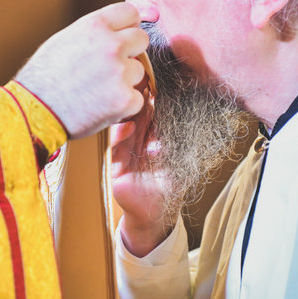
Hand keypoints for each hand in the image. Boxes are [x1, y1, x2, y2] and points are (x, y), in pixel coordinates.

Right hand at [16, 3, 148, 138]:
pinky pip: (136, 98)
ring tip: (98, 90)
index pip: (131, 13)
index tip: (121, 37)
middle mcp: (112, 45)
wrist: (33, 111)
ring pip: (138, 71)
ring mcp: (120, 73)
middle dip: (130, 52)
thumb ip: (95, 32)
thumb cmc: (43, 76)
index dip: (126, 27)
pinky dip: (123, 105)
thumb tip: (119, 29)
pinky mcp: (125, 100)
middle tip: (110, 67)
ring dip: (125, 80)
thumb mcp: (66, 39)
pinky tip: (101, 106)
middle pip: (142, 40)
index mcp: (95, 26)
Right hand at [109, 97, 172, 256]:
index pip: (149, 116)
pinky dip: (120, 137)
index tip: (153, 84)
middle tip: (139, 82)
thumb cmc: (170, 188)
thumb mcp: (178, 161)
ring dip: (127, 114)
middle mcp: (136, 144)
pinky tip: (126, 126)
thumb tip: (181, 115)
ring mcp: (124, 156)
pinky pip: (117, 150)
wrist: (158, 215)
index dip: (151, 101)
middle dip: (137, 102)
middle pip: (135, 118)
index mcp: (150, 140)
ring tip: (132, 99)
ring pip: (124, 130)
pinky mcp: (117, 169)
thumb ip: (176, 141)